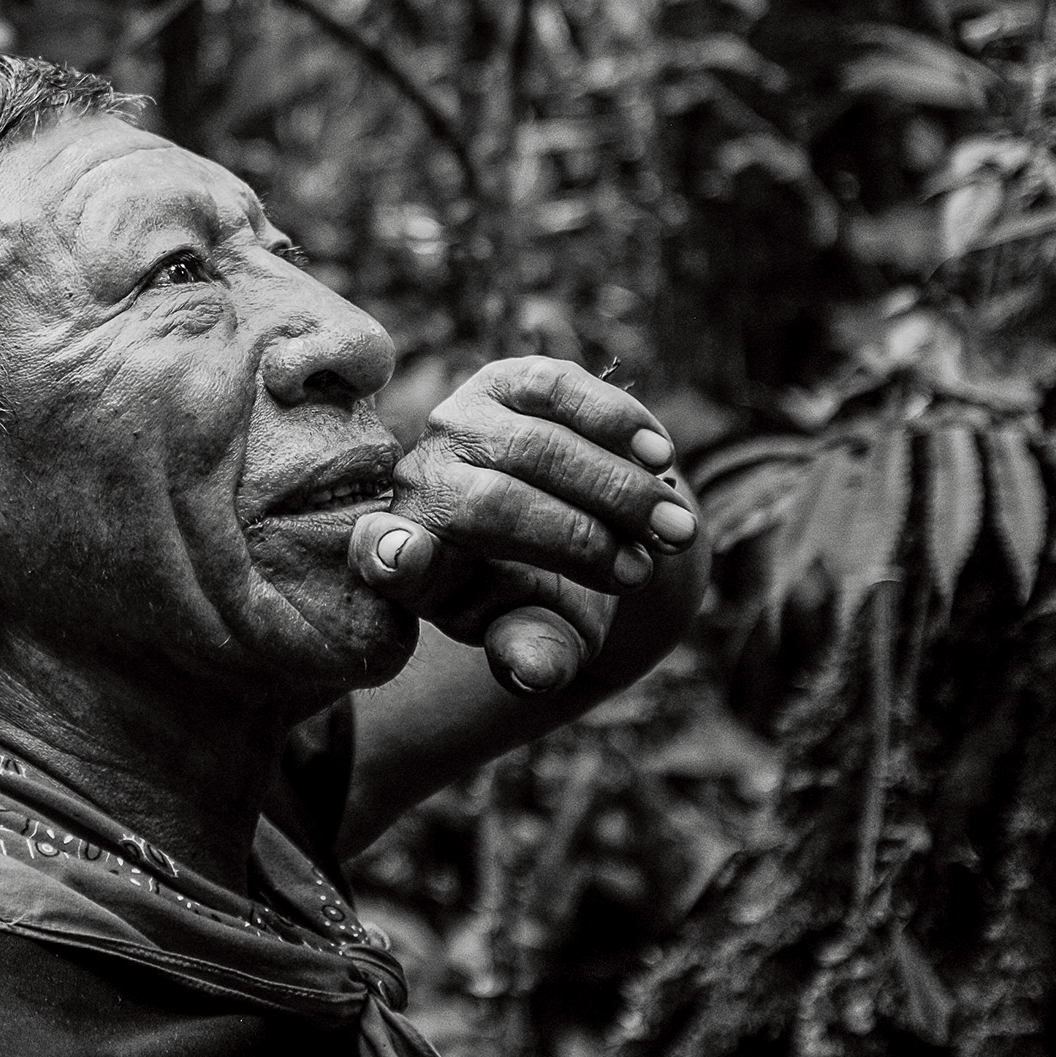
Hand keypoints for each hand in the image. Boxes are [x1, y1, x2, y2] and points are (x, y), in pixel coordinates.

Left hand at [345, 357, 695, 695]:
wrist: (583, 525)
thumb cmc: (551, 594)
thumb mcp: (546, 635)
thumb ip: (536, 655)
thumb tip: (533, 674)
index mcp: (409, 561)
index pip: (381, 556)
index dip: (390, 556)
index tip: (404, 556)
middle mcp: (419, 483)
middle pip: (489, 505)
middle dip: (577, 539)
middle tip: (641, 573)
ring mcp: (458, 424)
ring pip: (534, 448)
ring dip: (614, 489)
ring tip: (674, 530)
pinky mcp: (505, 382)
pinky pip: (556, 391)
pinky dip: (613, 421)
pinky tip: (658, 457)